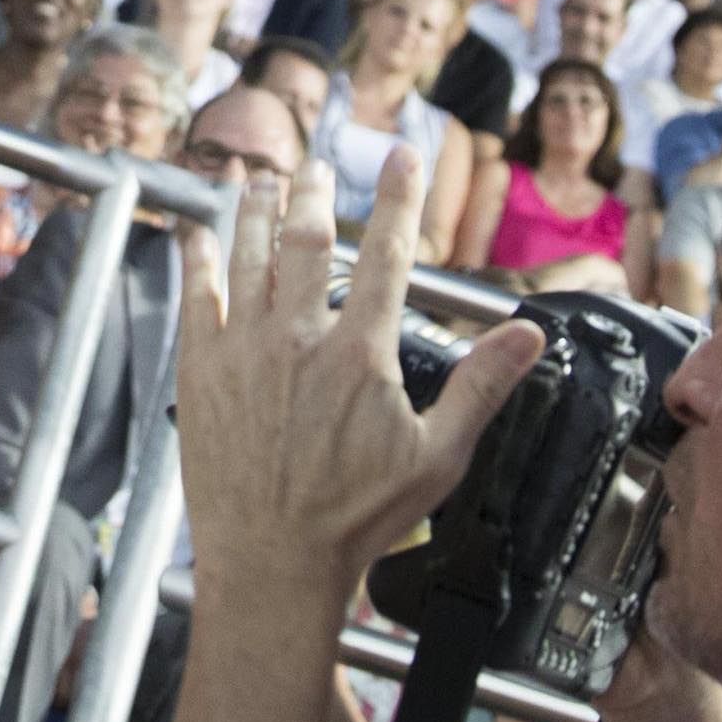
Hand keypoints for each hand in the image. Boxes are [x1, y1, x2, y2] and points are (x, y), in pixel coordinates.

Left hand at [175, 148, 543, 604]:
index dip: (398, 199)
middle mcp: (299, 340)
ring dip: (254, 209)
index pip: (387, 254)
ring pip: (248, 256)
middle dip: (313, 192)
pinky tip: (197, 233)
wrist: (272, 563)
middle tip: (316, 167)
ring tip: (260, 178)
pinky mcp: (200, 373)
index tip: (401, 158)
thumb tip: (526, 336)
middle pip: (306, 239)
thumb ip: (481, 386)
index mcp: (360, 355)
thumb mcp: (437, 457)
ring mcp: (243, 352)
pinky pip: (195, 297)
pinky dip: (197, 258)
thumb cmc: (354, 519)